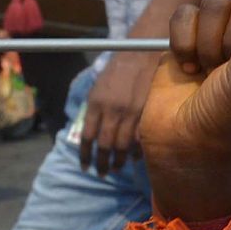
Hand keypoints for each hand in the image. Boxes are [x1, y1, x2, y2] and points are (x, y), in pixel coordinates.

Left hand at [79, 50, 159, 175]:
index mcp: (94, 105)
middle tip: (102, 173)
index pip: (87, 137)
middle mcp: (110, 111)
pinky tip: (134, 157)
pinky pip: (139, 137)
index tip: (85, 166)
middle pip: (105, 145)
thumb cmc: (115, 71)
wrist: (138, 56)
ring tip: (117, 169)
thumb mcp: (96, 89)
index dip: (85, 154)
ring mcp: (129, 112)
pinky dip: (136, 149)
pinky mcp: (145, 111)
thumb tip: (92, 132)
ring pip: (123, 144)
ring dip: (119, 160)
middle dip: (103, 162)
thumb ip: (94, 111)